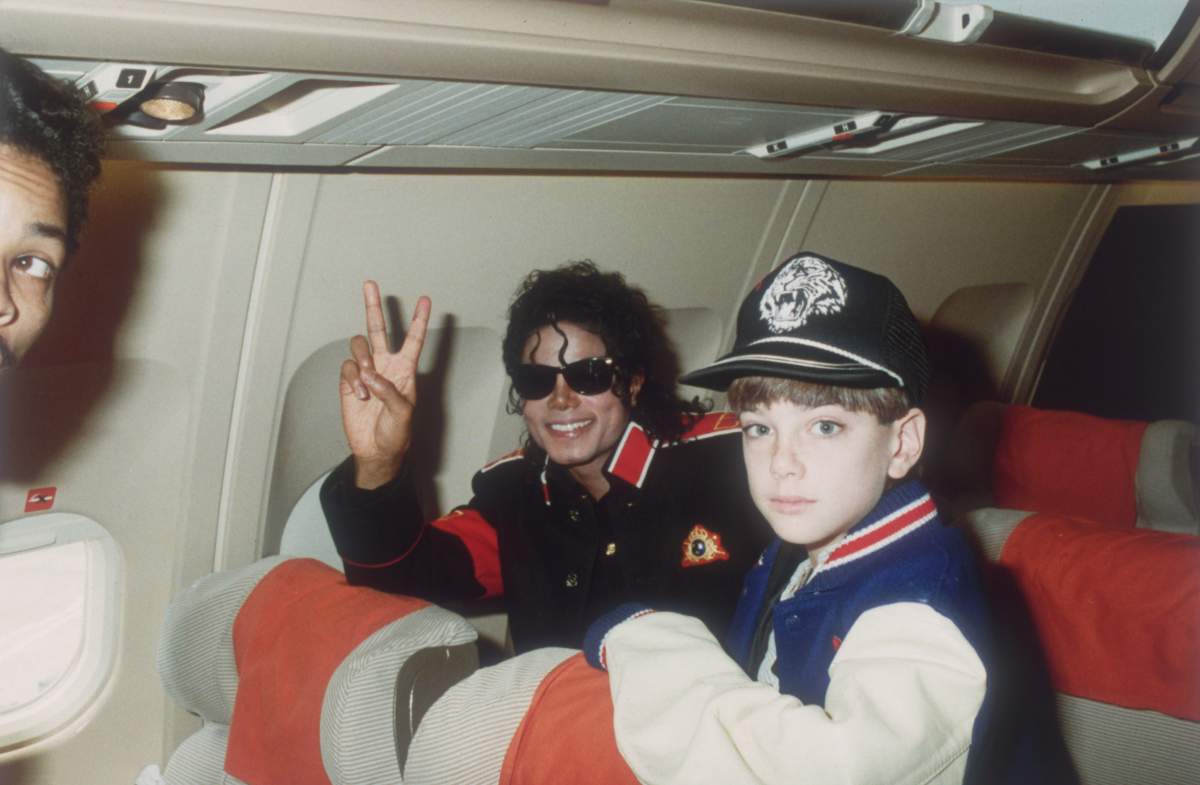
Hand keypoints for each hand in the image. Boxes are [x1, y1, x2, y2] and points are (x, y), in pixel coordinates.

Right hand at [338, 280, 431, 488]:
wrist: (375, 449)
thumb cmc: (396, 433)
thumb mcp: (403, 414)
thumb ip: (390, 392)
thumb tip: (371, 374)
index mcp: (405, 369)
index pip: (413, 339)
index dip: (419, 320)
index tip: (425, 299)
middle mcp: (385, 365)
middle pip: (379, 329)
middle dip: (374, 306)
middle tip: (370, 284)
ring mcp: (366, 372)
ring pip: (359, 345)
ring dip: (363, 359)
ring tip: (368, 379)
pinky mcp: (349, 382)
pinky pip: (347, 367)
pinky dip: (353, 379)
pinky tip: (361, 396)